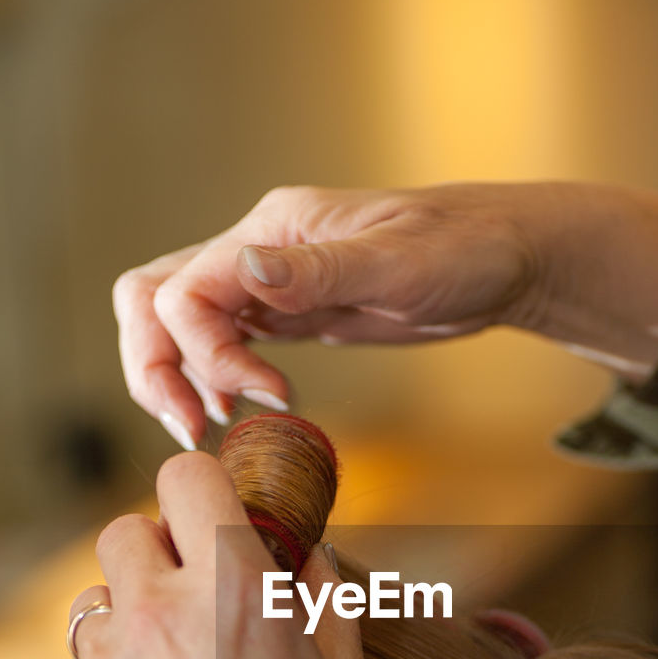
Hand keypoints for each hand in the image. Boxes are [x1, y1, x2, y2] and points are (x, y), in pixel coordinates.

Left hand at [50, 453, 381, 658]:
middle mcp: (157, 617)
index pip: (183, 477)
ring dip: (132, 625)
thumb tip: (298, 548)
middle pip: (121, 533)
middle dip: (157, 553)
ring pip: (97, 608)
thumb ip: (318, 589)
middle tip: (194, 601)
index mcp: (233, 590)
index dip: (200, 492)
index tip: (214, 520)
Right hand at [113, 181, 657, 448]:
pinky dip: (212, 378)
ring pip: (176, 323)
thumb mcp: (402, 265)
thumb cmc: (466, 251)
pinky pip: (219, 341)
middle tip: (192, 428)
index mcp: (274, 231)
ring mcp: (267, 282)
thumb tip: (248, 272)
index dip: (206, 353)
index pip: (186, 290)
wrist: (504, 258)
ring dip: (178, 377)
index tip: (265, 394)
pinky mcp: (287, 313)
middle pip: (154, 300)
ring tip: (216, 425)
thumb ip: (321, 270)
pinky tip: (242, 408)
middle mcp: (257, 251)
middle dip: (155, 367)